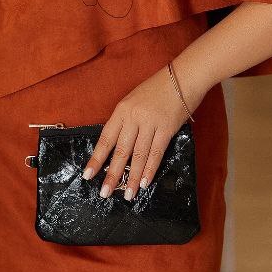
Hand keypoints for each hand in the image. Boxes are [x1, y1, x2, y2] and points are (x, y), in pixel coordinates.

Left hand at [81, 63, 206, 201]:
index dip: (96, 159)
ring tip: (127, 194)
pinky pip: (156, 153)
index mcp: (121, 110)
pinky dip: (150, 169)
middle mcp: (133, 117)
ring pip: (138, 155)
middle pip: (120, 151)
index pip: (105, 139)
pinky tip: (144, 182)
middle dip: (112, 174)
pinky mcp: (167, 128)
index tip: (88, 175)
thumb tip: (118, 146)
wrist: (183, 76)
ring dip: (132, 177)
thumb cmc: (158, 88)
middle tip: (105, 193)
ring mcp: (150, 123)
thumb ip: (126, 121)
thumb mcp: (134, 100)